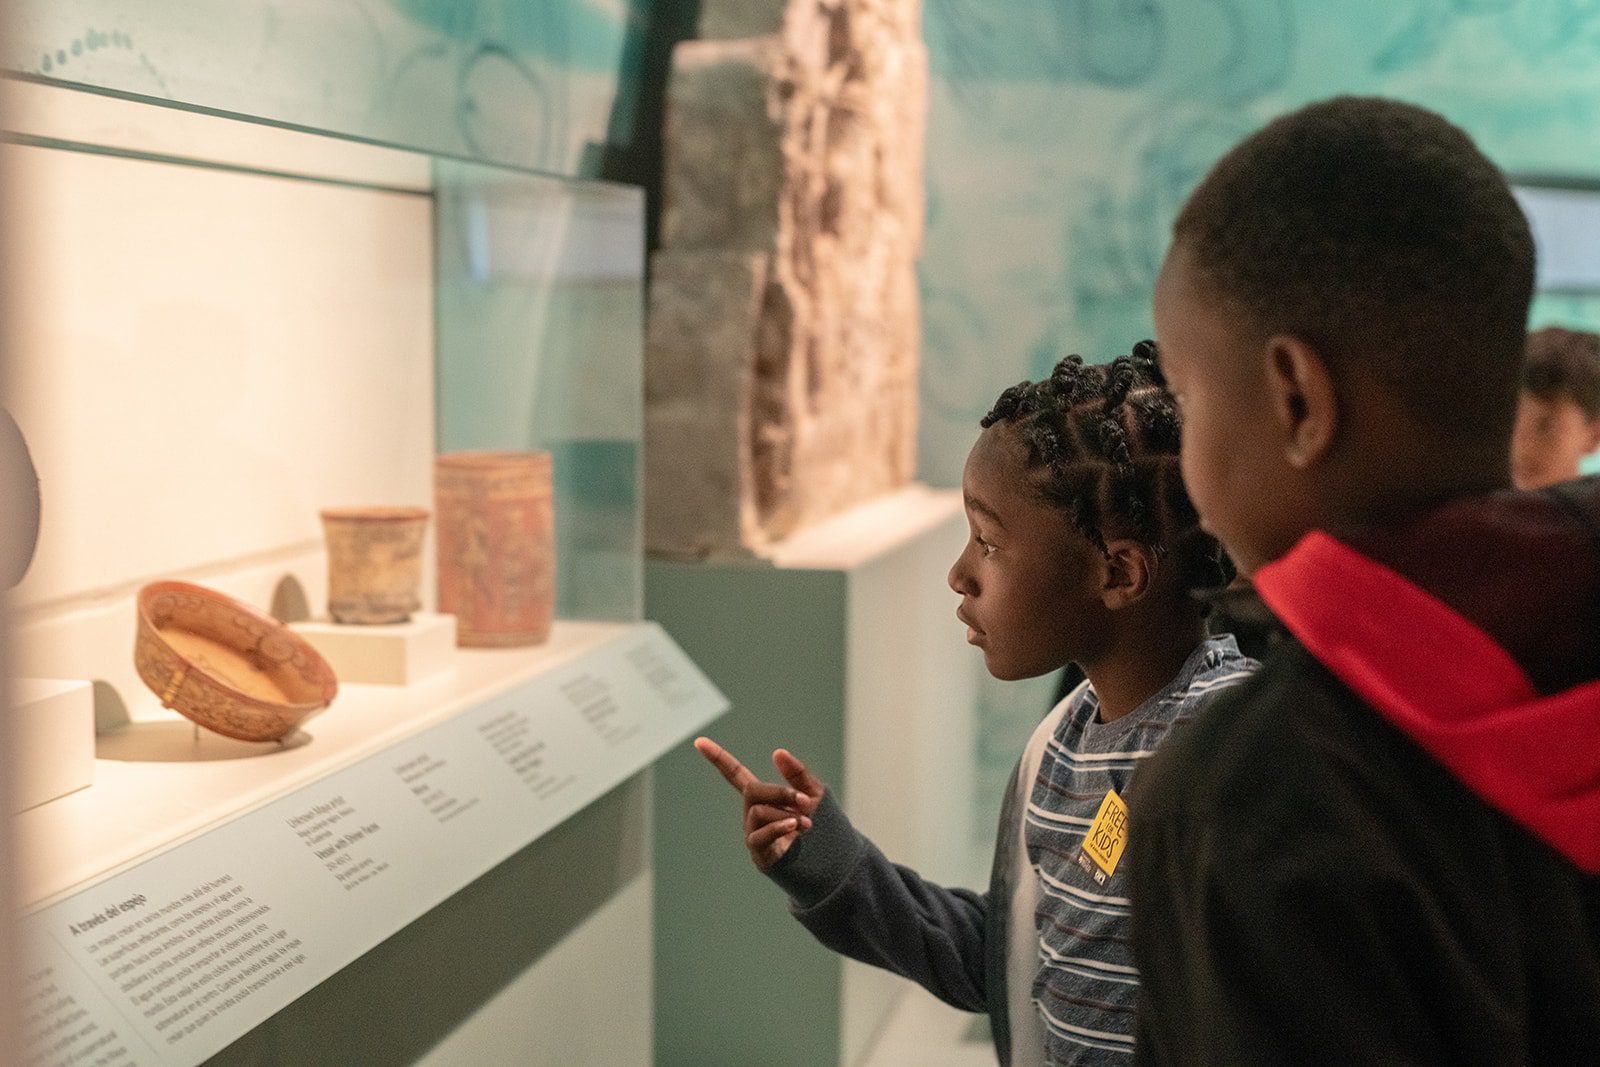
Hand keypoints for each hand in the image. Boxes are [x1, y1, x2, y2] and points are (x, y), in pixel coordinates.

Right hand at [694, 737, 825, 870]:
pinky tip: (793, 825)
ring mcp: (753, 834)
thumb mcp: (814, 793)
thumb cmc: (821, 826)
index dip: (718, 758)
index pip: (736, 774)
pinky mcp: (759, 854)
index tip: (699, 741)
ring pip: (758, 811)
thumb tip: (777, 752)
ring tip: (807, 823)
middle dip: (780, 792)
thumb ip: (797, 773)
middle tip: (806, 802)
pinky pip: (760, 835)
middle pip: (752, 791)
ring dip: (785, 813)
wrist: (833, 861)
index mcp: (763, 798)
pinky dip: (778, 827)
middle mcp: (753, 815)